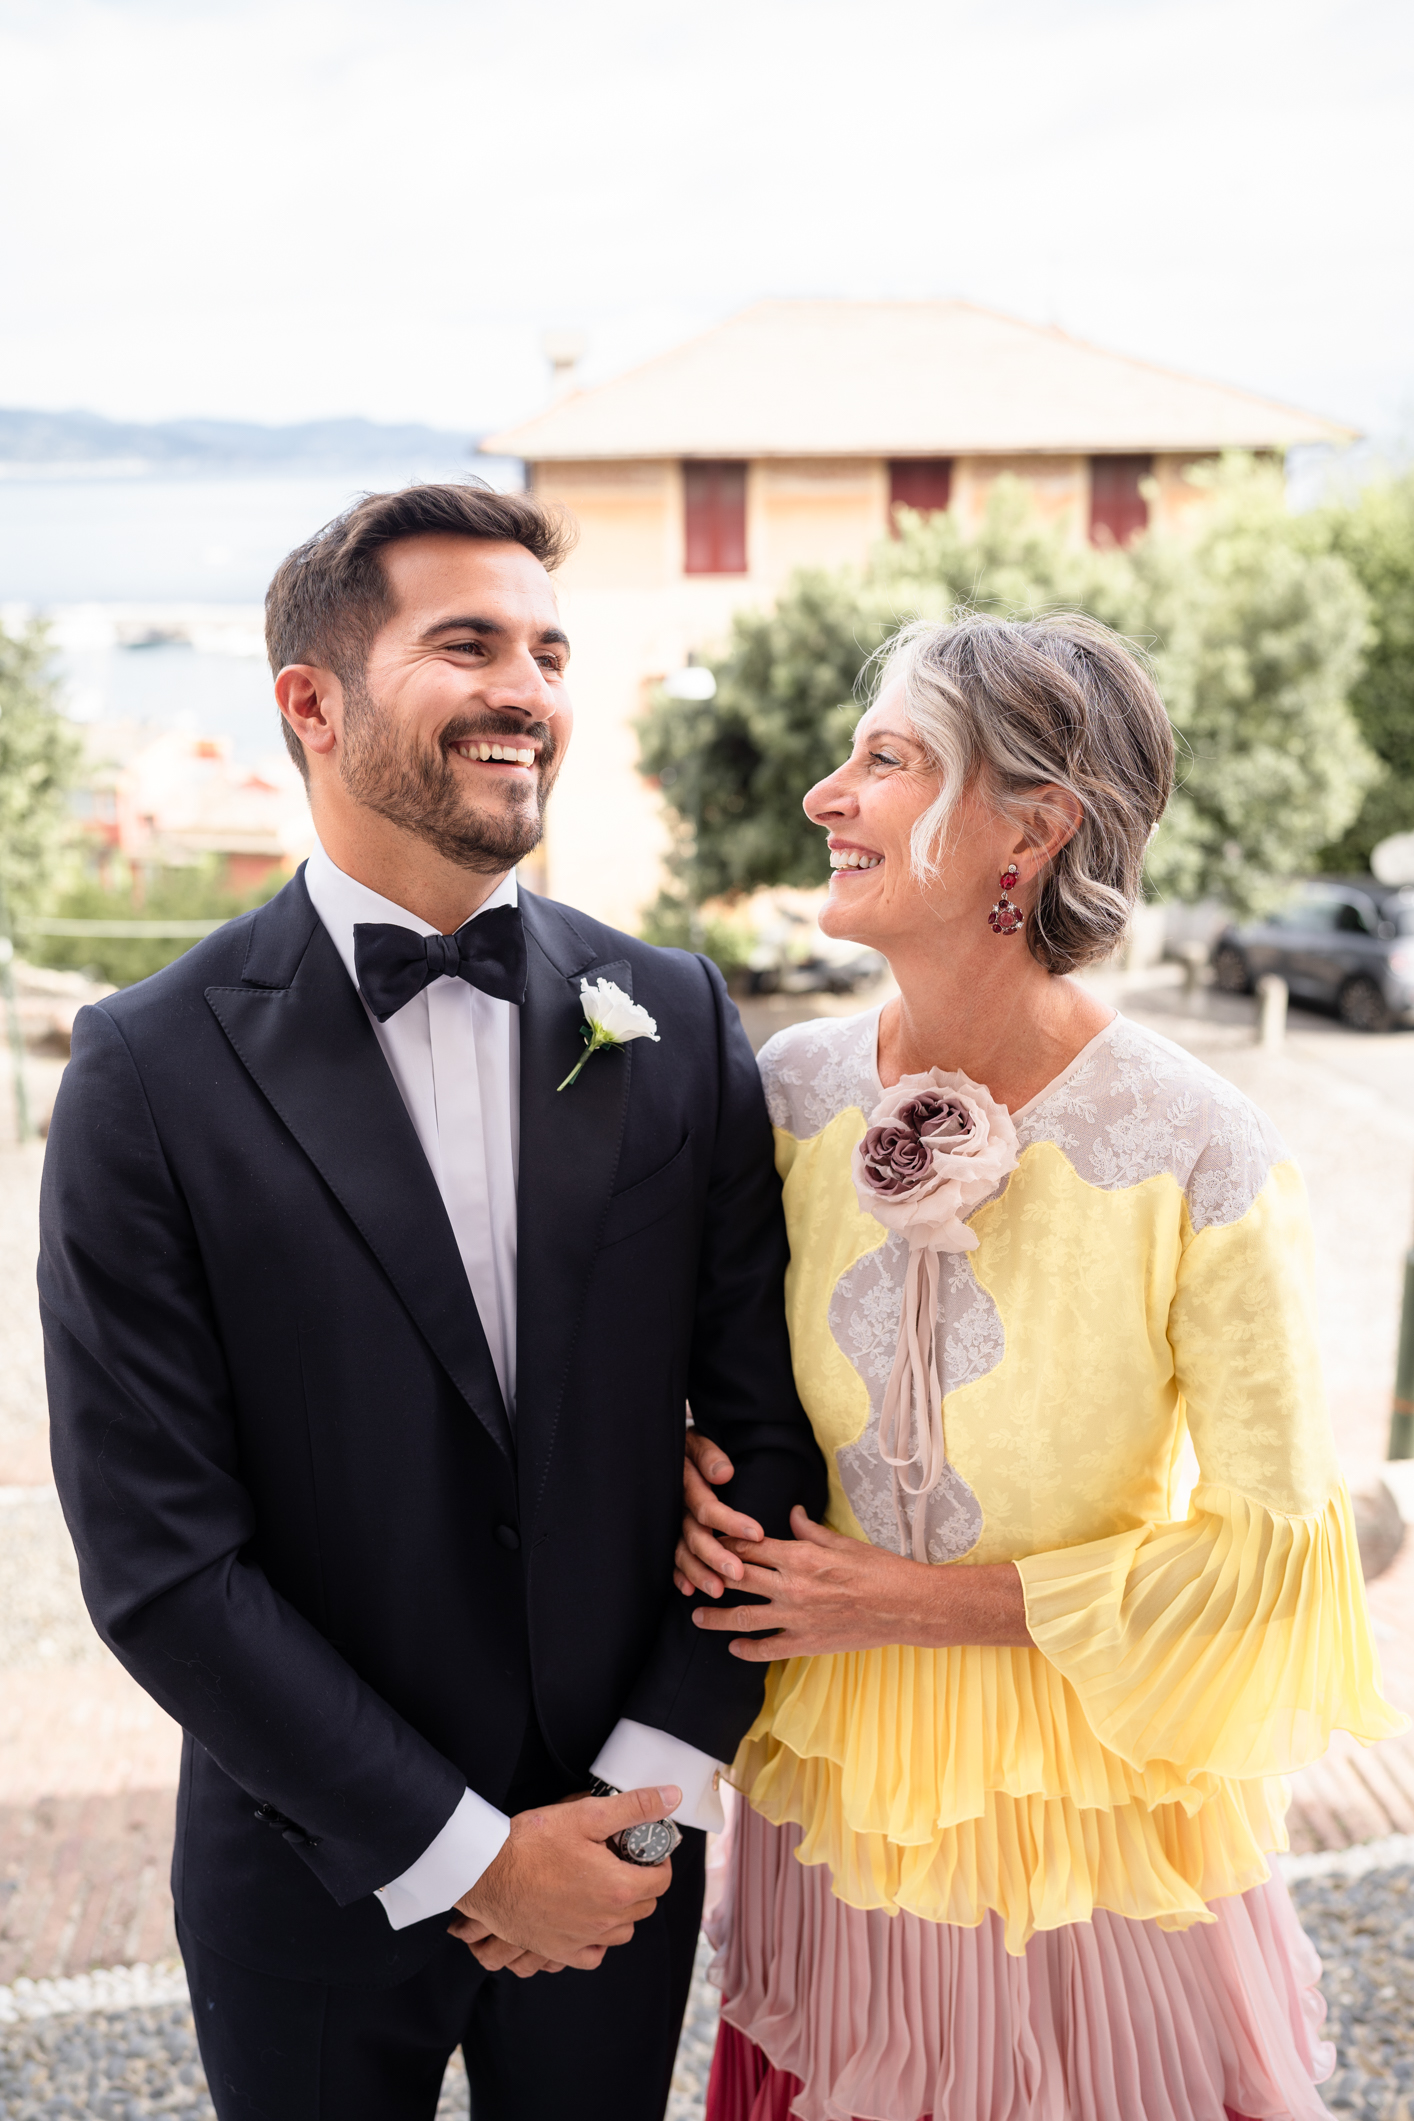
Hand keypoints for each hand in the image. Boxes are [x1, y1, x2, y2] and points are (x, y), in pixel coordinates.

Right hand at [449, 1785, 679, 1970]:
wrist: (486, 1873)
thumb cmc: (533, 1842)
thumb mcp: (586, 1814)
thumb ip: (634, 1807)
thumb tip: (672, 1797)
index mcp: (618, 1887)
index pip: (662, 1880)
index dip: (658, 1860)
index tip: (643, 1848)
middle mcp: (606, 1920)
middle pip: (645, 1906)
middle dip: (641, 1882)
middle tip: (620, 1860)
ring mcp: (582, 1939)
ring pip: (623, 1932)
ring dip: (623, 1911)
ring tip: (604, 1885)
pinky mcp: (560, 1951)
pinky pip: (594, 1955)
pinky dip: (598, 1941)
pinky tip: (588, 1919)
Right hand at [674, 1430, 764, 1597]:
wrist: (663, 1451)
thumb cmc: (693, 1449)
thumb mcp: (699, 1443)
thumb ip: (709, 1457)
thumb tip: (723, 1474)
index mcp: (685, 1484)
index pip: (706, 1507)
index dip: (730, 1522)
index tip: (757, 1534)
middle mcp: (677, 1508)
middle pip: (694, 1536)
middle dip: (715, 1556)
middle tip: (737, 1574)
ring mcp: (671, 1524)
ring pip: (682, 1552)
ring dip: (698, 1573)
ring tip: (718, 1590)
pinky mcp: (668, 1536)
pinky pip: (671, 1559)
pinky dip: (679, 1575)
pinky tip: (688, 1591)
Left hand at [690, 1506, 1030, 1657]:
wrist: (905, 1606)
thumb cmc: (878, 1569)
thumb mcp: (842, 1542)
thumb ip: (810, 1530)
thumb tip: (791, 1514)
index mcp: (800, 1556)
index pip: (750, 1545)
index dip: (727, 1541)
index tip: (710, 1538)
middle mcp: (791, 1587)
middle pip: (739, 1578)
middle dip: (711, 1575)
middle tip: (690, 1573)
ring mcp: (796, 1618)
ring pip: (744, 1617)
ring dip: (717, 1616)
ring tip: (697, 1615)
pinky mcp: (806, 1643)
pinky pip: (768, 1648)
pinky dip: (747, 1648)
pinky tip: (733, 1647)